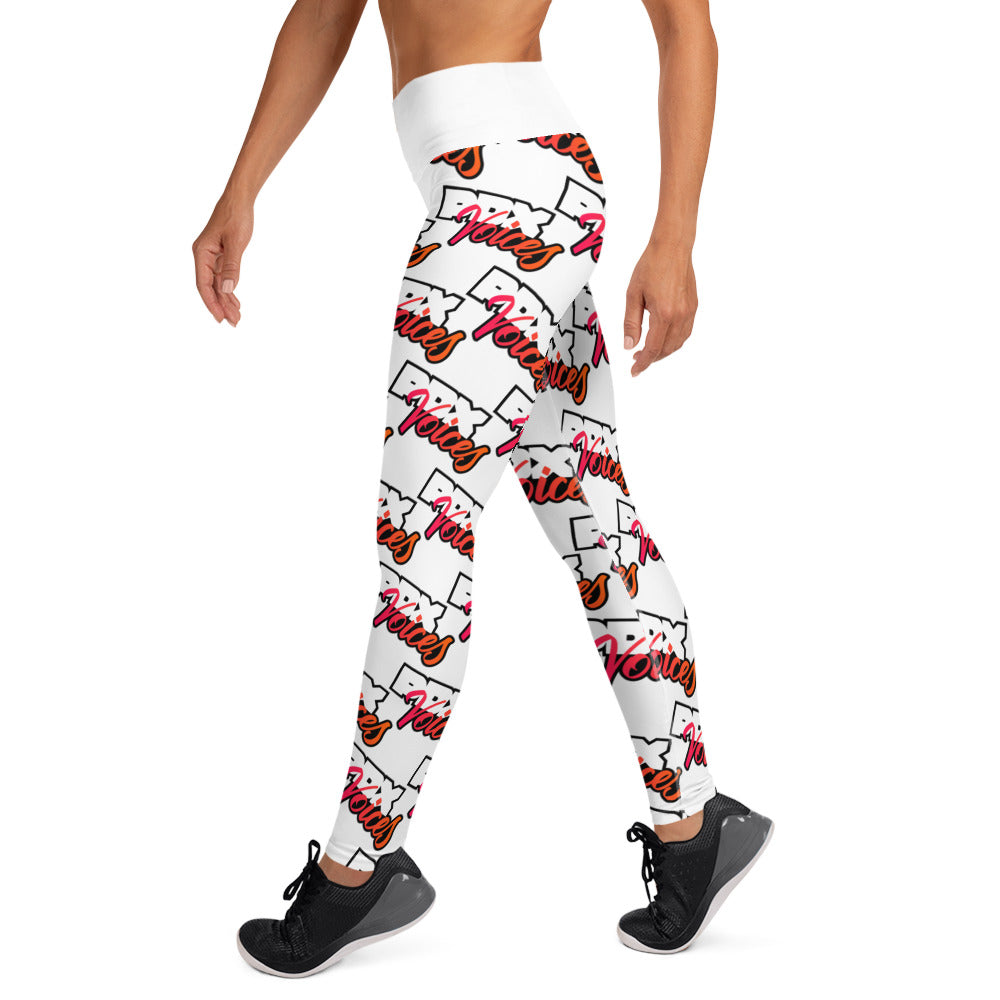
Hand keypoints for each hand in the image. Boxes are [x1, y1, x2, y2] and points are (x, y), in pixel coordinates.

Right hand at [192, 195, 253, 325]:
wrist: (240, 199)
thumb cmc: (236, 216)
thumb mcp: (236, 242)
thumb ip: (232, 266)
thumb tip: (227, 289)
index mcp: (202, 252)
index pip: (203, 284)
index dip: (211, 302)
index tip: (220, 318)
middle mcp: (203, 256)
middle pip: (209, 287)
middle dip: (221, 306)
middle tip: (234, 323)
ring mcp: (211, 256)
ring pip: (216, 284)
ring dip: (226, 301)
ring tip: (237, 317)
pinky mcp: (220, 255)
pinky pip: (222, 277)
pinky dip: (229, 290)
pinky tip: (235, 302)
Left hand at [623, 242, 698, 376]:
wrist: (672, 246)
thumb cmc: (651, 266)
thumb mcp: (633, 295)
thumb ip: (631, 323)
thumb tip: (629, 345)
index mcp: (664, 314)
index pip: (653, 349)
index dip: (643, 363)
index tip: (634, 371)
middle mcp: (680, 315)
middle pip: (666, 349)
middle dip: (652, 359)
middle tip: (637, 360)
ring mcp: (689, 312)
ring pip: (678, 343)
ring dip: (663, 352)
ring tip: (648, 352)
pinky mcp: (693, 306)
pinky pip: (685, 332)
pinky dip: (674, 341)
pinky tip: (663, 339)